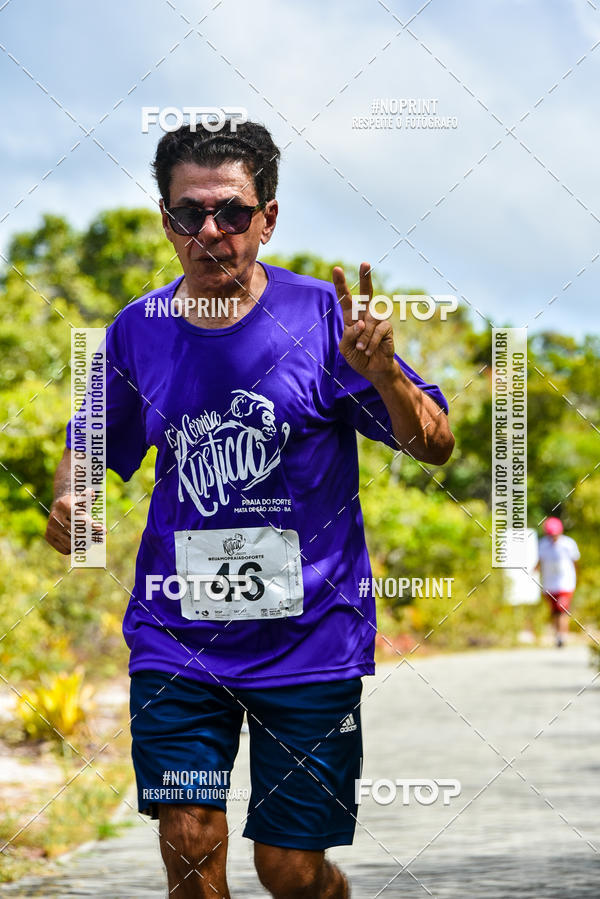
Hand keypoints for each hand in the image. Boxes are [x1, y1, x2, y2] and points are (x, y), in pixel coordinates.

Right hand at [45, 487, 104, 554]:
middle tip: (101, 539)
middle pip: (76, 531)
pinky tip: (80, 544)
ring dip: (84, 545)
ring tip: (92, 543)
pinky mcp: (48, 537)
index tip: (104, 531)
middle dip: (91, 536)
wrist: (59, 508)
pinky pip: (64, 549)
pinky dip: (74, 549)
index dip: (92, 525)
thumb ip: (87, 498)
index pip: (79, 518)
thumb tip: (91, 492)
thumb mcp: (82, 498)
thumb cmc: (76, 503)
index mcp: (64, 505)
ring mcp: (50, 527)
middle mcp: (55, 516)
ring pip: (71, 543)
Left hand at [333, 262, 394, 382]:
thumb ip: (349, 335)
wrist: (373, 369)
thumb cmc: (357, 356)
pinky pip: (378, 331)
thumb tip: (361, 323)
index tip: (337, 269)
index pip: (345, 298)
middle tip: (365, 263)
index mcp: (351, 316)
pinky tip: (369, 350)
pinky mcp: (387, 328)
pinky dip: (371, 342)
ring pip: (369, 321)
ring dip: (363, 338)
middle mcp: (365, 314)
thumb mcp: (345, 348)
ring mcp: (377, 320)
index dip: (341, 284)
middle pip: (367, 293)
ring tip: (361, 349)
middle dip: (366, 277)